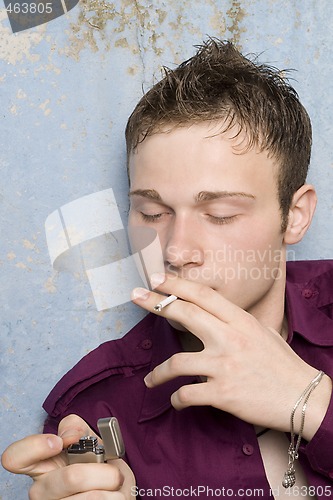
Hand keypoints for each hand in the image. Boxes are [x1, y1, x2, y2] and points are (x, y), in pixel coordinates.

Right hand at [1, 414, 135, 498]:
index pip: (14, 457)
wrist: (111, 491)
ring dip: (114, 487)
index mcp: (40, 468)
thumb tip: (70, 435)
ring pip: (92, 497)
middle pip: (73, 477)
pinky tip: (112, 496)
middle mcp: (41, 493)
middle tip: (112, 472)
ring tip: (113, 486)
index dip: (35, 446)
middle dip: (105, 471)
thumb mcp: (87, 440)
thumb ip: (75, 427)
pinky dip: (118, 497)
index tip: (59, 442)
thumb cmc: (95, 465)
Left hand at [131, 274, 331, 440]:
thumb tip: (208, 316)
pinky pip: (187, 394)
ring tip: (150, 379)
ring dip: (158, 373)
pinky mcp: (223, 394)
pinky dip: (176, 399)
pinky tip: (175, 400)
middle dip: (156, 303)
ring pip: (177, 363)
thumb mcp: (261, 332)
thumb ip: (233, 323)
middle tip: (136, 296)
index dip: (177, 284)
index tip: (156, 278)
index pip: (203, 295)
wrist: (303, 397)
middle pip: (185, 314)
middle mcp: (230, 339)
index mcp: (240, 321)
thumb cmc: (281, 364)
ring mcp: (225, 366)